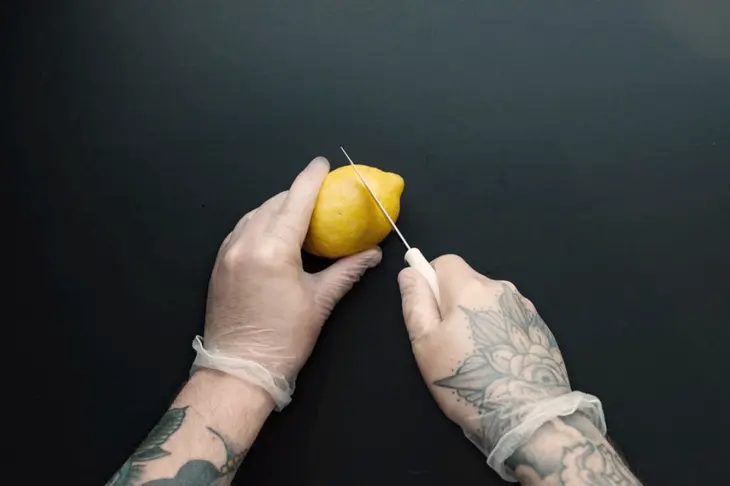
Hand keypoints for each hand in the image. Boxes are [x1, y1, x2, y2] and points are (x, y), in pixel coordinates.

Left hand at [198, 157, 381, 406]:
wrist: (238, 370)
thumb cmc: (283, 340)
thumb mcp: (320, 302)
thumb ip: (346, 270)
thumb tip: (372, 254)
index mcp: (272, 251)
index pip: (295, 202)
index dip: (310, 179)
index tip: (322, 164)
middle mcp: (245, 244)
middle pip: (273, 204)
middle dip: (295, 194)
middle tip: (318, 194)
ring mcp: (227, 253)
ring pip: (254, 214)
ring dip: (276, 208)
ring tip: (298, 214)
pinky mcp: (219, 263)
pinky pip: (242, 230)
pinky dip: (260, 223)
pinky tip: (274, 233)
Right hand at [398, 255, 571, 455]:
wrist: (528, 415)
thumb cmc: (469, 380)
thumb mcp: (426, 344)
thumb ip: (416, 302)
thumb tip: (410, 273)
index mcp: (470, 288)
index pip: (445, 261)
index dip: (432, 280)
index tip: (430, 311)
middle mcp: (501, 289)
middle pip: (469, 282)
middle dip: (455, 303)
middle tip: (449, 343)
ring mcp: (525, 308)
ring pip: (490, 301)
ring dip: (479, 318)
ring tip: (477, 357)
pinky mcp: (540, 328)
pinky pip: (510, 318)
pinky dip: (500, 331)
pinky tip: (499, 362)